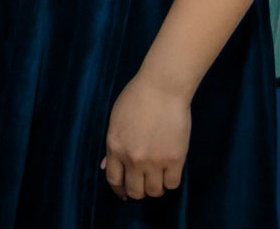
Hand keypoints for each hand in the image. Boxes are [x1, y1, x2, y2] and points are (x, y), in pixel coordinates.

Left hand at [101, 71, 191, 200]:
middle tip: (144, 184)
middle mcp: (132, 158)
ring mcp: (154, 160)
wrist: (163, 86)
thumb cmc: (138, 97)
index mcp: (115, 147)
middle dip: (138, 191)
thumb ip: (112, 145)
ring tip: (158, 177)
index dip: (119, 190)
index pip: (113, 180)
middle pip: (134, 191)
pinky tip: (170, 171)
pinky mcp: (175, 159)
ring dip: (156, 187)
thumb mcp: (116, 120)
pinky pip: (172, 184)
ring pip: (154, 192)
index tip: (124, 194)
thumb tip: (105, 166)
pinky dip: (171, 181)